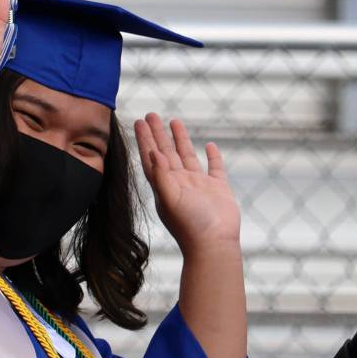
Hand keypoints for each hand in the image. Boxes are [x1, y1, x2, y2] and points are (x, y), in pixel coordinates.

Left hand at [135, 114, 240, 254]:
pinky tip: (209, 145)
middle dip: (158, 134)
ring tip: (175, 121)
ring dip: (180, 139)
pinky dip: (212, 156)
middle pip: (166, 152)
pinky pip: (215, 168)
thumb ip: (160, 176)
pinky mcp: (218, 189)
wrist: (214, 244)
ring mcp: (199, 185)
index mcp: (165, 185)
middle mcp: (180, 183)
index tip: (139, 121)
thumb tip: (153, 152)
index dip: (145, 139)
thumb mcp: (170, 199)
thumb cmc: (189, 225)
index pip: (152, 157)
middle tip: (151, 114)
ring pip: (187, 156)